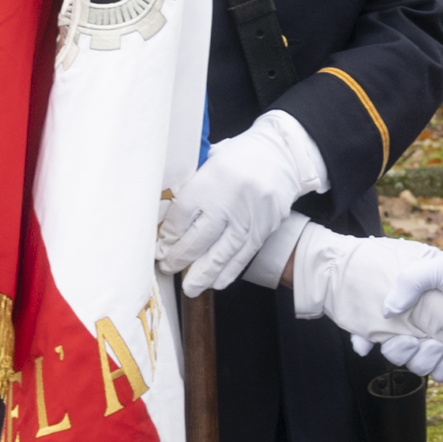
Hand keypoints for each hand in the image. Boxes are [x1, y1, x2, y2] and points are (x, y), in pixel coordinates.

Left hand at [157, 112, 328, 295]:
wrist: (281, 154)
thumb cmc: (240, 158)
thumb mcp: (210, 162)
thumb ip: (192, 188)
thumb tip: (171, 224)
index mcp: (210, 179)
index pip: (181, 216)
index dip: (168, 236)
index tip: (161, 247)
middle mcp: (229, 200)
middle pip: (198, 239)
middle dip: (179, 258)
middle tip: (167, 268)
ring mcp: (249, 216)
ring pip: (221, 253)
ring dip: (202, 274)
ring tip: (189, 288)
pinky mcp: (265, 227)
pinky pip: (244, 255)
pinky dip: (228, 271)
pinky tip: (216, 282)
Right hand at [288, 229, 442, 379]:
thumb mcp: (436, 268)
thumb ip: (411, 281)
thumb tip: (388, 310)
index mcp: (406, 312)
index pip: (376, 331)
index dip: (367, 341)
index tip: (375, 342)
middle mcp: (417, 330)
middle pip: (396, 354)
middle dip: (405, 353)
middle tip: (422, 342)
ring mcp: (436, 346)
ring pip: (418, 367)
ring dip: (427, 362)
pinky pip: (441, 374)